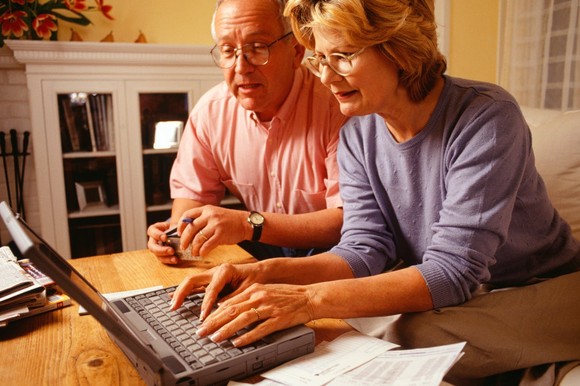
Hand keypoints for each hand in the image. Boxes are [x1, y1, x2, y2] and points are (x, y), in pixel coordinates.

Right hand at [146, 222, 179, 264]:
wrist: (177, 233)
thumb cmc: (175, 227)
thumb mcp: (174, 224)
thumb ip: (175, 225)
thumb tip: (181, 228)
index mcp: (154, 230)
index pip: (151, 231)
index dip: (157, 235)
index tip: (165, 237)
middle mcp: (153, 240)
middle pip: (152, 246)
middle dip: (161, 250)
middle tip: (172, 250)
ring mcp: (156, 249)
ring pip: (157, 255)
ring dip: (166, 258)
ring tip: (175, 259)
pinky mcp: (161, 255)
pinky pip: (163, 260)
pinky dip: (170, 261)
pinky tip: (176, 260)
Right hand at [170, 262, 261, 319]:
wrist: (261, 271)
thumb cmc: (256, 279)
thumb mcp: (248, 289)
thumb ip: (234, 297)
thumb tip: (220, 308)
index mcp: (225, 271)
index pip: (210, 289)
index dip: (206, 304)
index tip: (203, 318)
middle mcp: (215, 271)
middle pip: (192, 280)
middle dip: (182, 294)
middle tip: (174, 308)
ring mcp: (211, 275)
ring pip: (191, 282)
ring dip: (180, 293)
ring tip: (172, 305)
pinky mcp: (210, 280)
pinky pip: (195, 286)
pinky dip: (185, 291)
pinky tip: (174, 297)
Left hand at [175, 205, 249, 257]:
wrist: (245, 223)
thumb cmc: (229, 220)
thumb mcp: (215, 214)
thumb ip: (203, 219)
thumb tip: (188, 232)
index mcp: (206, 209)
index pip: (187, 215)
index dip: (181, 225)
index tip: (179, 233)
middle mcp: (210, 215)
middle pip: (190, 229)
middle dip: (184, 240)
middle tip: (183, 246)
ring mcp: (216, 225)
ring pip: (198, 239)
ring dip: (193, 248)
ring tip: (193, 252)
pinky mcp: (221, 235)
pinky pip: (207, 245)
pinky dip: (202, 251)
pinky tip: (201, 254)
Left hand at [195, 283, 314, 347]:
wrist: (309, 297)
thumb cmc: (286, 295)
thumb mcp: (264, 291)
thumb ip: (247, 299)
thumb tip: (227, 309)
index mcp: (254, 290)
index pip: (228, 303)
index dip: (213, 314)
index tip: (203, 323)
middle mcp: (259, 297)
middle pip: (231, 310)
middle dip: (214, 322)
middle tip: (201, 332)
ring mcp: (269, 308)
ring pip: (242, 319)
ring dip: (226, 329)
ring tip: (215, 338)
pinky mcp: (278, 319)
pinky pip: (260, 329)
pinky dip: (247, 336)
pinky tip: (238, 342)